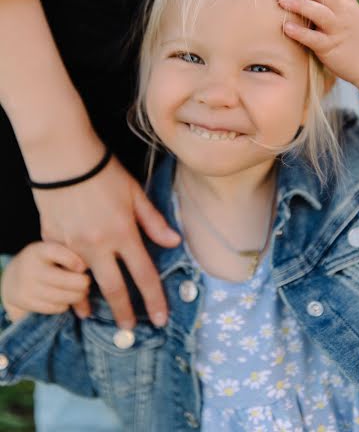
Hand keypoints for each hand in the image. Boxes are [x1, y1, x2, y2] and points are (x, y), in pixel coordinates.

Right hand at [1, 242, 89, 322]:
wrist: (12, 278)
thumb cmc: (45, 262)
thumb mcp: (53, 253)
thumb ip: (71, 259)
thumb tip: (87, 281)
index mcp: (39, 250)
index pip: (56, 252)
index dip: (73, 260)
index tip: (83, 267)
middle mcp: (31, 267)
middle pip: (63, 279)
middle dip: (82, 283)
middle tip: (86, 282)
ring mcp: (27, 286)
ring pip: (61, 296)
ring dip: (77, 296)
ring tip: (81, 292)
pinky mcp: (26, 302)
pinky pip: (54, 307)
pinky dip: (65, 305)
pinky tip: (66, 299)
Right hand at [34, 155, 180, 328]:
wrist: (64, 159)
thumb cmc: (104, 173)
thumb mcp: (135, 193)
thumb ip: (154, 222)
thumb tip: (175, 242)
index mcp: (123, 232)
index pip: (144, 273)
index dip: (154, 299)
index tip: (161, 319)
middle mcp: (98, 244)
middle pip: (115, 288)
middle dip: (125, 313)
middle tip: (131, 330)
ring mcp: (72, 246)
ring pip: (85, 285)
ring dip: (93, 303)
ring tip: (99, 317)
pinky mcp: (52, 242)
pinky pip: (63, 272)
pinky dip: (70, 287)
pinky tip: (75, 298)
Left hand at [277, 0, 358, 103]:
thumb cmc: (357, 34)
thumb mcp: (352, 7)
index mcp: (345, 1)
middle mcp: (343, 12)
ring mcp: (337, 30)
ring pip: (320, 13)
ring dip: (300, 5)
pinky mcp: (331, 48)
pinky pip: (315, 39)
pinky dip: (301, 33)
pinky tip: (286, 28)